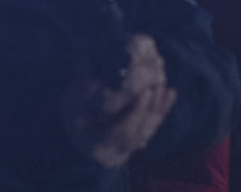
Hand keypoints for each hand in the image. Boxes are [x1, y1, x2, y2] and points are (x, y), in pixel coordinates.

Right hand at [62, 35, 177, 166]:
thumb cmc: (72, 104)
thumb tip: (129, 94)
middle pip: (139, 133)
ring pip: (147, 131)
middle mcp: (114, 152)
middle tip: (158, 87)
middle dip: (152, 110)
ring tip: (167, 90)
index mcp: (98, 145)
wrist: (70, 116)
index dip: (136, 112)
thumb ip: (103, 99)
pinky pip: (150, 127)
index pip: (123, 131)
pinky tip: (170, 94)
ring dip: (159, 110)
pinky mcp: (133, 140)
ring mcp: (125, 149)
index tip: (146, 91)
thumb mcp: (79, 99)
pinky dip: (161, 111)